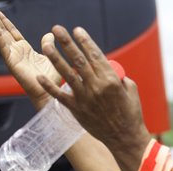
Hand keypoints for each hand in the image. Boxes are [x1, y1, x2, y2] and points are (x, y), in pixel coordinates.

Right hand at [0, 5, 60, 108]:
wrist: (50, 94)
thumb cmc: (51, 81)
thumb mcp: (51, 57)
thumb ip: (48, 45)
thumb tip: (50, 34)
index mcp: (24, 50)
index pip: (12, 32)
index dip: (4, 21)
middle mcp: (16, 52)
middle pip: (3, 31)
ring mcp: (13, 57)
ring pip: (0, 37)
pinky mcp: (11, 62)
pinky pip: (3, 46)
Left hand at [37, 25, 149, 170]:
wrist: (124, 138)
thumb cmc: (131, 114)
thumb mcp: (131, 91)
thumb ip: (120, 77)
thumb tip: (108, 69)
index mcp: (111, 80)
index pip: (95, 55)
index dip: (85, 41)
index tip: (77, 30)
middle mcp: (96, 87)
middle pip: (78, 60)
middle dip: (67, 42)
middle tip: (57, 30)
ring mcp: (85, 99)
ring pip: (67, 74)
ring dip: (55, 58)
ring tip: (46, 46)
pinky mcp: (77, 110)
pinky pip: (60, 96)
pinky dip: (50, 87)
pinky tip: (41, 77)